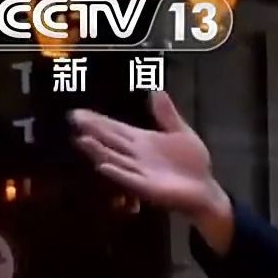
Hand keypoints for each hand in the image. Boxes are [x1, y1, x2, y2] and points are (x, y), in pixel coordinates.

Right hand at [69, 91, 233, 252]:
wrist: (205, 187)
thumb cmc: (192, 162)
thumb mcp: (181, 133)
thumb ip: (167, 114)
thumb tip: (156, 89)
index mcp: (141, 141)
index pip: (115, 128)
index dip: (98, 120)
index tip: (78, 112)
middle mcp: (135, 155)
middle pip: (110, 140)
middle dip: (93, 130)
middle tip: (73, 118)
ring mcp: (139, 171)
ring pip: (115, 159)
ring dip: (99, 151)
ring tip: (81, 140)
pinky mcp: (148, 187)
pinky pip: (130, 180)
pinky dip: (117, 173)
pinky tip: (103, 166)